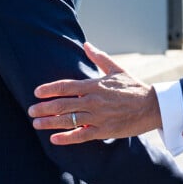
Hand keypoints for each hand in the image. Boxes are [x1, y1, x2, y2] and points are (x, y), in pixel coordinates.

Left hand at [28, 42, 161, 143]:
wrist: (151, 106)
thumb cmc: (133, 87)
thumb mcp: (117, 69)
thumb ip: (99, 57)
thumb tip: (86, 44)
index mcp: (95, 85)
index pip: (67, 86)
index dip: (50, 89)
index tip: (37, 92)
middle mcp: (93, 100)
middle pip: (63, 104)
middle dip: (44, 108)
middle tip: (31, 110)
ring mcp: (97, 117)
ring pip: (68, 120)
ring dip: (50, 122)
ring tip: (36, 123)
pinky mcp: (103, 130)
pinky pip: (81, 135)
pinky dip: (66, 138)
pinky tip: (54, 139)